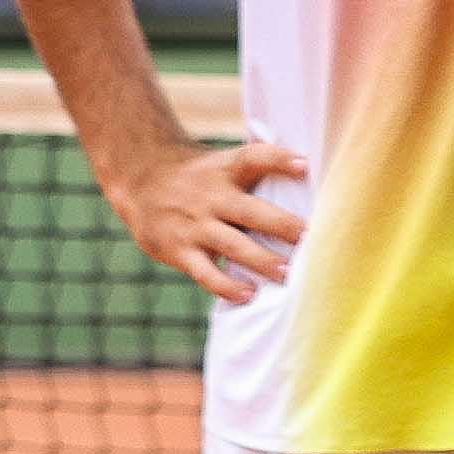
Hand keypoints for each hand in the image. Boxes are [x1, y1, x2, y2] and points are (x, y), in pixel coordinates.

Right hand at [105, 136, 308, 302]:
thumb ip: (262, 170)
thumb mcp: (225, 164)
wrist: (138, 179)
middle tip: (311, 239)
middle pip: (249, 210)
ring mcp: (194, 224)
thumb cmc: (201, 177)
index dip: (280, 159)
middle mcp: (211, 196)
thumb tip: (314, 175)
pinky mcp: (178, 249)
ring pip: (231, 244)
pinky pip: (205, 272)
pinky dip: (225, 285)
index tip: (304, 166)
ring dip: (261, 260)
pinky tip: (247, 294)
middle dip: (281, 225)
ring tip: (287, 274)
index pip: (253, 158)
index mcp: (226, 170)